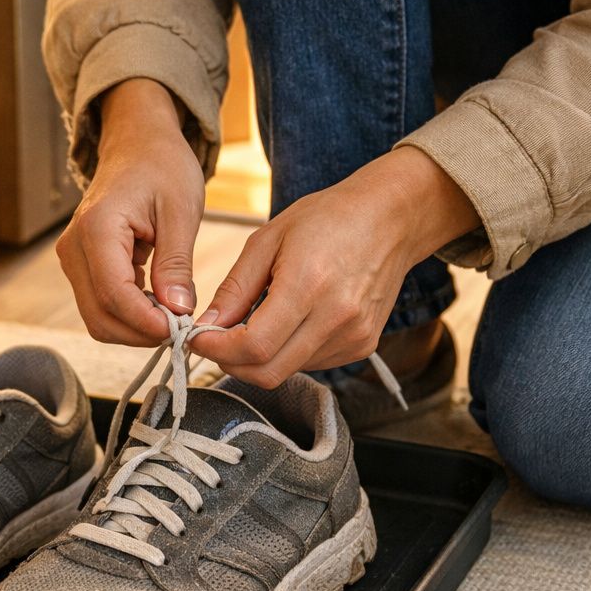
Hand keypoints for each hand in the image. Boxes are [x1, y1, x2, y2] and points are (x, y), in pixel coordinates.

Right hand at [56, 78, 203, 345]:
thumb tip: (178, 311)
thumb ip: (176, 264)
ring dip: (135, 327)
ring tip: (172, 312)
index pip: (114, 295)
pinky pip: (100, 305)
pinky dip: (129, 315)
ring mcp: (72, 258)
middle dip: (141, 332)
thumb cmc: (162, 167)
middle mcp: (74, 247)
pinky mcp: (80, 266)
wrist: (137, 143)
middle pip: (100, 316)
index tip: (182, 328)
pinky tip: (158, 302)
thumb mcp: (181, 211)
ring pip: (97, 318)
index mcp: (97, 228)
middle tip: (181, 326)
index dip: (147, 322)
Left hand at [188, 147, 479, 386]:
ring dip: (259, 358)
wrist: (392, 218)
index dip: (217, 350)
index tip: (198, 338)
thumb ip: (235, 288)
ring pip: (288, 371)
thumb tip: (206, 327)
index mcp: (309, 284)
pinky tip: (288, 323)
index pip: (254, 346)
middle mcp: (337, 317)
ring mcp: (354, 336)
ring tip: (253, 322)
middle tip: (215, 340)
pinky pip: (310, 365)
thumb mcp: (268, 239)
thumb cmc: (328, 218)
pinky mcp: (363, 346)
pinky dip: (287, 353)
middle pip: (269, 372)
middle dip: (231, 362)